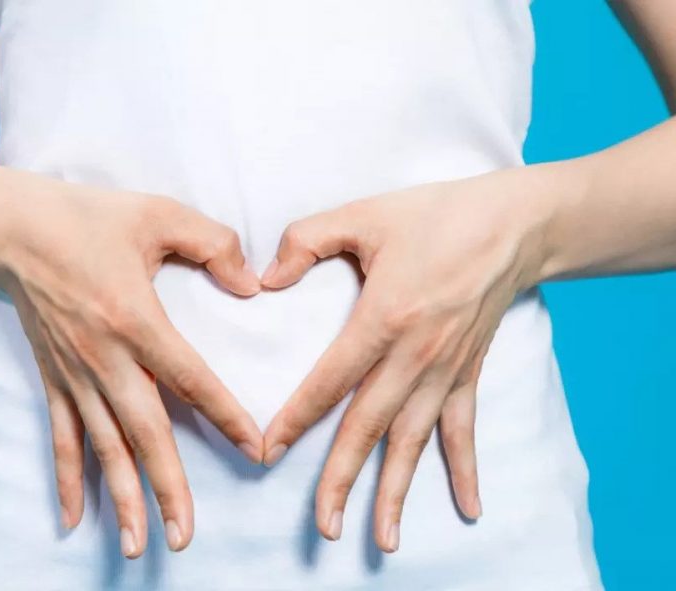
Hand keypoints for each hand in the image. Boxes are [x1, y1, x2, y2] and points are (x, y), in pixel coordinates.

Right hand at [0, 168, 263, 556]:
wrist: (12, 227)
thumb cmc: (87, 217)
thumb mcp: (158, 214)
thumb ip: (213, 244)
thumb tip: (251, 285)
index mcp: (135, 318)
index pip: (191, 379)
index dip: (226, 415)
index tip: (255, 449)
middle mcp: (104, 357)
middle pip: (143, 431)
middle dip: (167, 485)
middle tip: (184, 534)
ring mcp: (74, 373)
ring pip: (103, 445)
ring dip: (121, 497)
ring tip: (138, 544)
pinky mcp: (52, 377)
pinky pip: (62, 435)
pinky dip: (69, 477)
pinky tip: (74, 517)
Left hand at [261, 170, 547, 551]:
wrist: (512, 225)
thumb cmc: (436, 216)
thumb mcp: (364, 214)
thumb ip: (307, 240)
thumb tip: (265, 278)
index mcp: (384, 318)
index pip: (329, 381)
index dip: (296, 419)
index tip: (267, 451)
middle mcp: (415, 355)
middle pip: (369, 427)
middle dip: (342, 479)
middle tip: (324, 526)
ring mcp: (446, 370)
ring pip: (414, 440)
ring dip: (397, 491)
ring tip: (383, 538)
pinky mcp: (468, 372)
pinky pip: (464, 428)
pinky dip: (464, 469)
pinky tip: (468, 509)